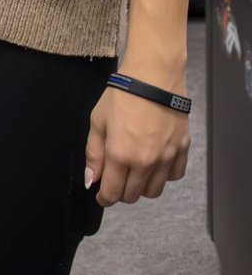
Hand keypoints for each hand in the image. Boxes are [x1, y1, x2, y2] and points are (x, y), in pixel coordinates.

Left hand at [85, 67, 189, 206]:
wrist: (153, 76)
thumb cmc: (121, 95)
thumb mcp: (98, 120)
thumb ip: (94, 153)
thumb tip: (91, 180)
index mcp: (120, 155)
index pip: (113, 193)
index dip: (104, 197)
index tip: (101, 195)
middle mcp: (145, 162)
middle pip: (133, 195)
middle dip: (121, 191)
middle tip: (116, 177)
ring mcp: (166, 158)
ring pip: (154, 190)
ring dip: (142, 186)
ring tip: (135, 170)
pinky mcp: (182, 150)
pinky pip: (174, 176)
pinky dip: (163, 175)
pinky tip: (155, 161)